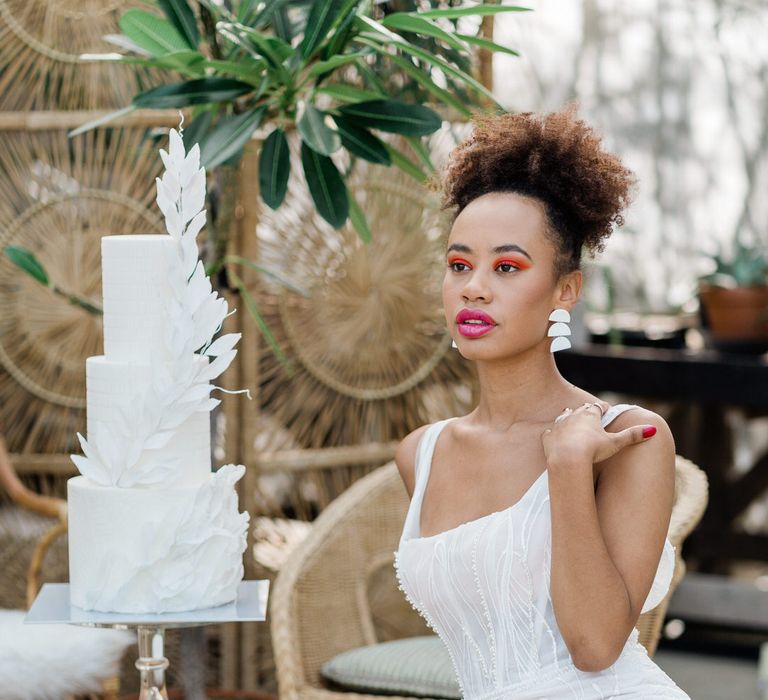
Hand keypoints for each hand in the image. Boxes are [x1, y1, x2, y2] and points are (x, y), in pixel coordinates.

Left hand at [541, 401, 656, 465]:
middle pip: (579, 410)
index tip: (605, 409)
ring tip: (570, 416)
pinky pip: (549, 432)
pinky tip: (552, 434)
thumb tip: (653, 429)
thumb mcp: (616, 443)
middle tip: (589, 412)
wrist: (567, 459)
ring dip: (567, 417)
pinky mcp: (548, 438)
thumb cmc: (593, 450)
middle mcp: (572, 417)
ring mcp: (558, 426)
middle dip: (585, 411)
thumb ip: (633, 435)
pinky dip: (552, 433)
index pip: (596, 407)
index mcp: (589, 415)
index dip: (601, 408)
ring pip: (563, 417)